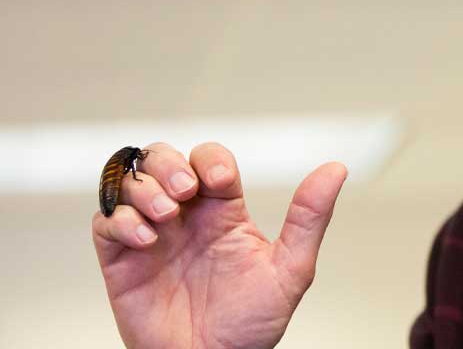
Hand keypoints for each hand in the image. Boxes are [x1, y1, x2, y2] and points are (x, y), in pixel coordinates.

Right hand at [92, 141, 347, 348]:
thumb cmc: (250, 325)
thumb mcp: (289, 269)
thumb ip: (309, 218)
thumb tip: (336, 169)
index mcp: (224, 212)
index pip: (211, 160)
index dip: (212, 159)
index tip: (221, 180)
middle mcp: (186, 216)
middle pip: (164, 158)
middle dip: (170, 163)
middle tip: (185, 189)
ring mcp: (153, 234)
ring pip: (132, 180)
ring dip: (145, 187)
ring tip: (166, 214)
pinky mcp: (122, 259)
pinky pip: (106, 221)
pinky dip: (121, 220)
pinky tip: (146, 239)